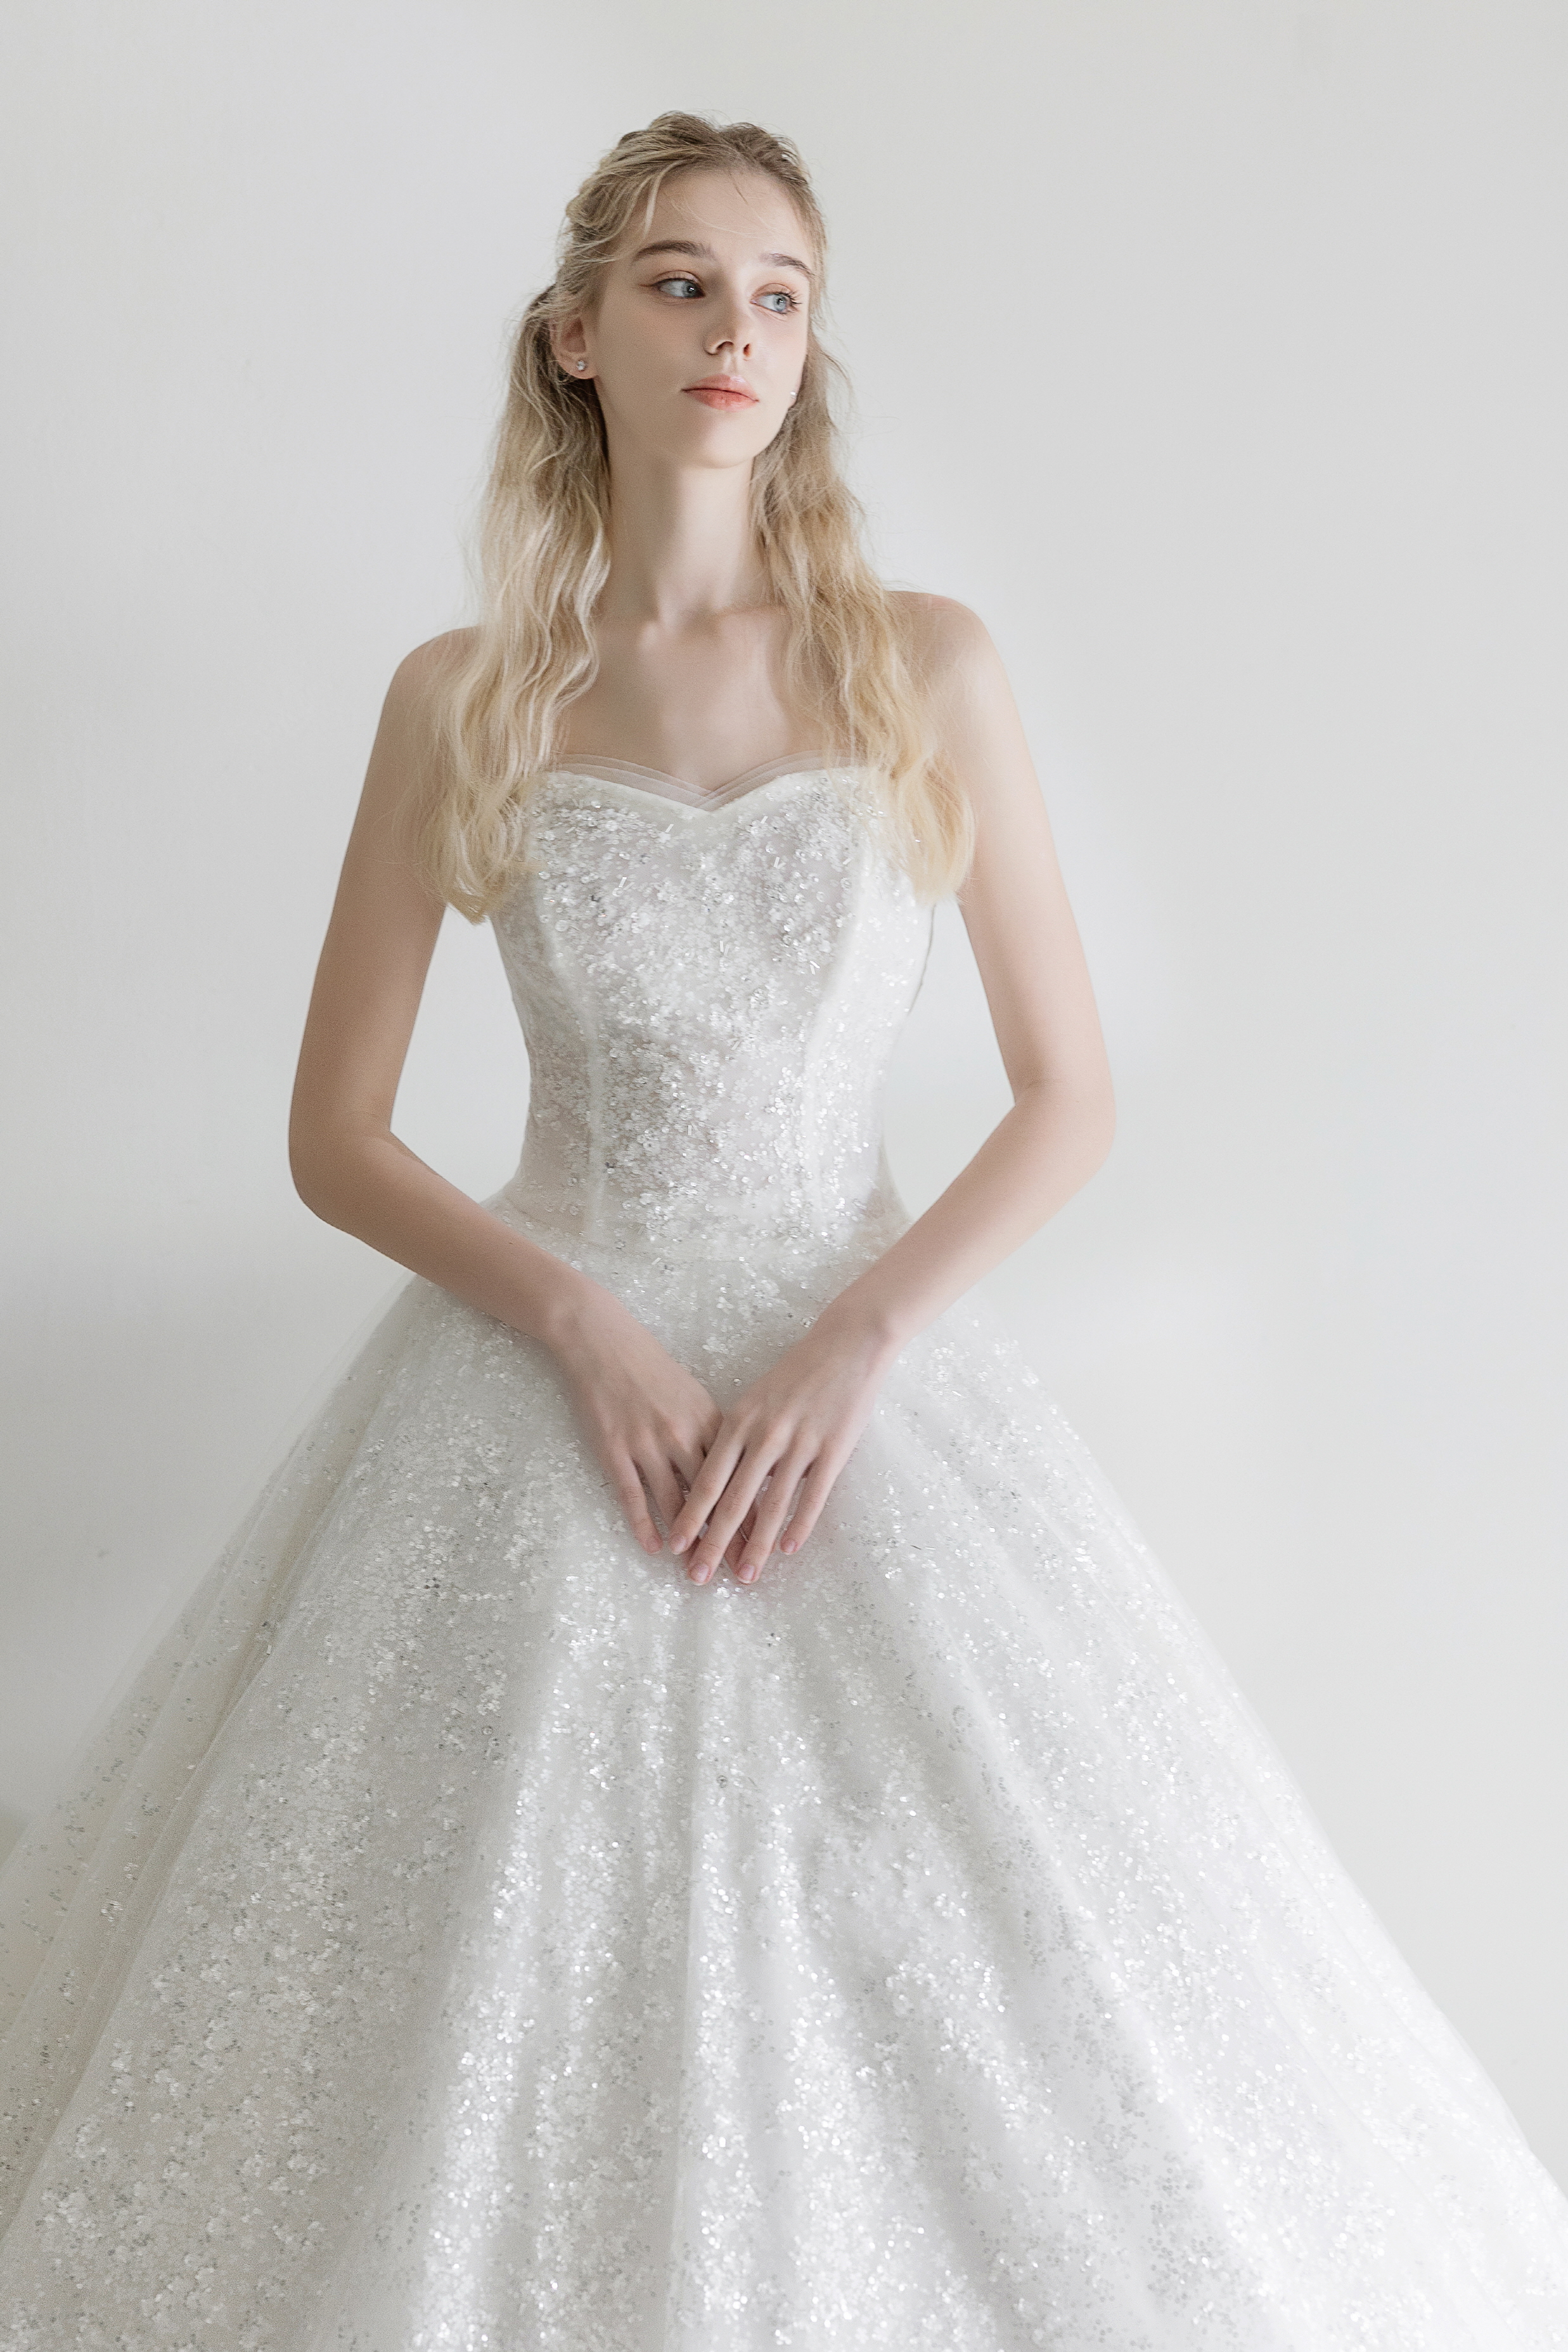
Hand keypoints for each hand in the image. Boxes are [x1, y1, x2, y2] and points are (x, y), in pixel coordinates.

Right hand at [546, 1279, 735, 1559]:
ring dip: (689, 1541)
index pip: (740, 1478)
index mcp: (711, 1420)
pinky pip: (634, 1495)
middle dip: (729, 1538)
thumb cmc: (652, 1370)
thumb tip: (741, 1471)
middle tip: (742, 1572)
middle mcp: (684, 1434)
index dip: (755, 1514)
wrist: (603, 1341)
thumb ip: (715, 1434)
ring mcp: (648, 1443)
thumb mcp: (693, 1397)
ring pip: (676, 1503)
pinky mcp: (615, 1449)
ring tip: (700, 1571)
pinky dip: (645, 1525)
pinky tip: (655, 1549)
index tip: (769, 1545)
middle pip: (714, 1497)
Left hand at [667, 1312, 897, 1585]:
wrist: (846, 1345)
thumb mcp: (756, 1401)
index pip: (707, 1480)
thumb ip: (739, 1439)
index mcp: (739, 1422)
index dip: (689, 1516)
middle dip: (712, 1543)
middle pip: (732, 1501)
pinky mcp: (833, 1449)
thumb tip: (721, 1479)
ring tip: (745, 1576)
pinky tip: (789, 1550)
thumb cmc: (797, 1373)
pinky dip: (800, 1525)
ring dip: (757, 1546)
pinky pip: (813, 1495)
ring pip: (771, 1506)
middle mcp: (764, 1436)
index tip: (674, 1545)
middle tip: (698, 1577)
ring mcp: (799, 1444)